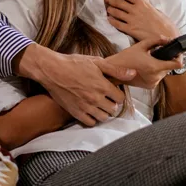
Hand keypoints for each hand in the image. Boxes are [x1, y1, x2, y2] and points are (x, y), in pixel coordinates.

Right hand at [15, 43, 136, 125]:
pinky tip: (90, 110)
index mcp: (103, 86)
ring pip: (103, 117)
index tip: (112, 91)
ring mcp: (85, 107)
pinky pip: (90, 122)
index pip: (120, 98)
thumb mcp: (96, 62)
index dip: (118, 94)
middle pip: (113, 109)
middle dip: (112, 103)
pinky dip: (92, 118)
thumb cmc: (74, 63)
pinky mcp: (76, 112)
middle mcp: (96, 99)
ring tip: (99, 104)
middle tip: (106, 97)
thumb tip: (132, 74)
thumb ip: (115, 70)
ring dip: (104, 111)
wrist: (52, 70)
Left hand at [105, 0, 178, 40]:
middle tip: (107, 0)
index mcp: (142, 2)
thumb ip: (145, 6)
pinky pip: (117, 24)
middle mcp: (135, 9)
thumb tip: (140, 5)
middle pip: (119, 2)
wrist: (166, 35)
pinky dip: (112, 21)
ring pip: (116, 12)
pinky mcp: (130, 29)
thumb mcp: (155, 9)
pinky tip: (109, 19)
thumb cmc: (164, 23)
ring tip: (108, 9)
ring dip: (110, 10)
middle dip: (111, 0)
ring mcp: (132, 19)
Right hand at [106, 36, 182, 88]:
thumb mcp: (141, 45)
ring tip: (150, 59)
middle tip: (157, 53)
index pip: (177, 65)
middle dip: (167, 60)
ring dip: (161, 66)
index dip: (179, 57)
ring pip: (164, 72)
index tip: (176, 53)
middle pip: (170, 67)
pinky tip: (147, 67)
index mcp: (155, 67)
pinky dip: (155, 72)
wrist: (114, 72)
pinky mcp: (150, 86)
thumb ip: (156, 40)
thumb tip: (167, 39)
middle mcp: (156, 77)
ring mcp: (153, 83)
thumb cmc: (126, 57)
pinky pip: (158, 77)